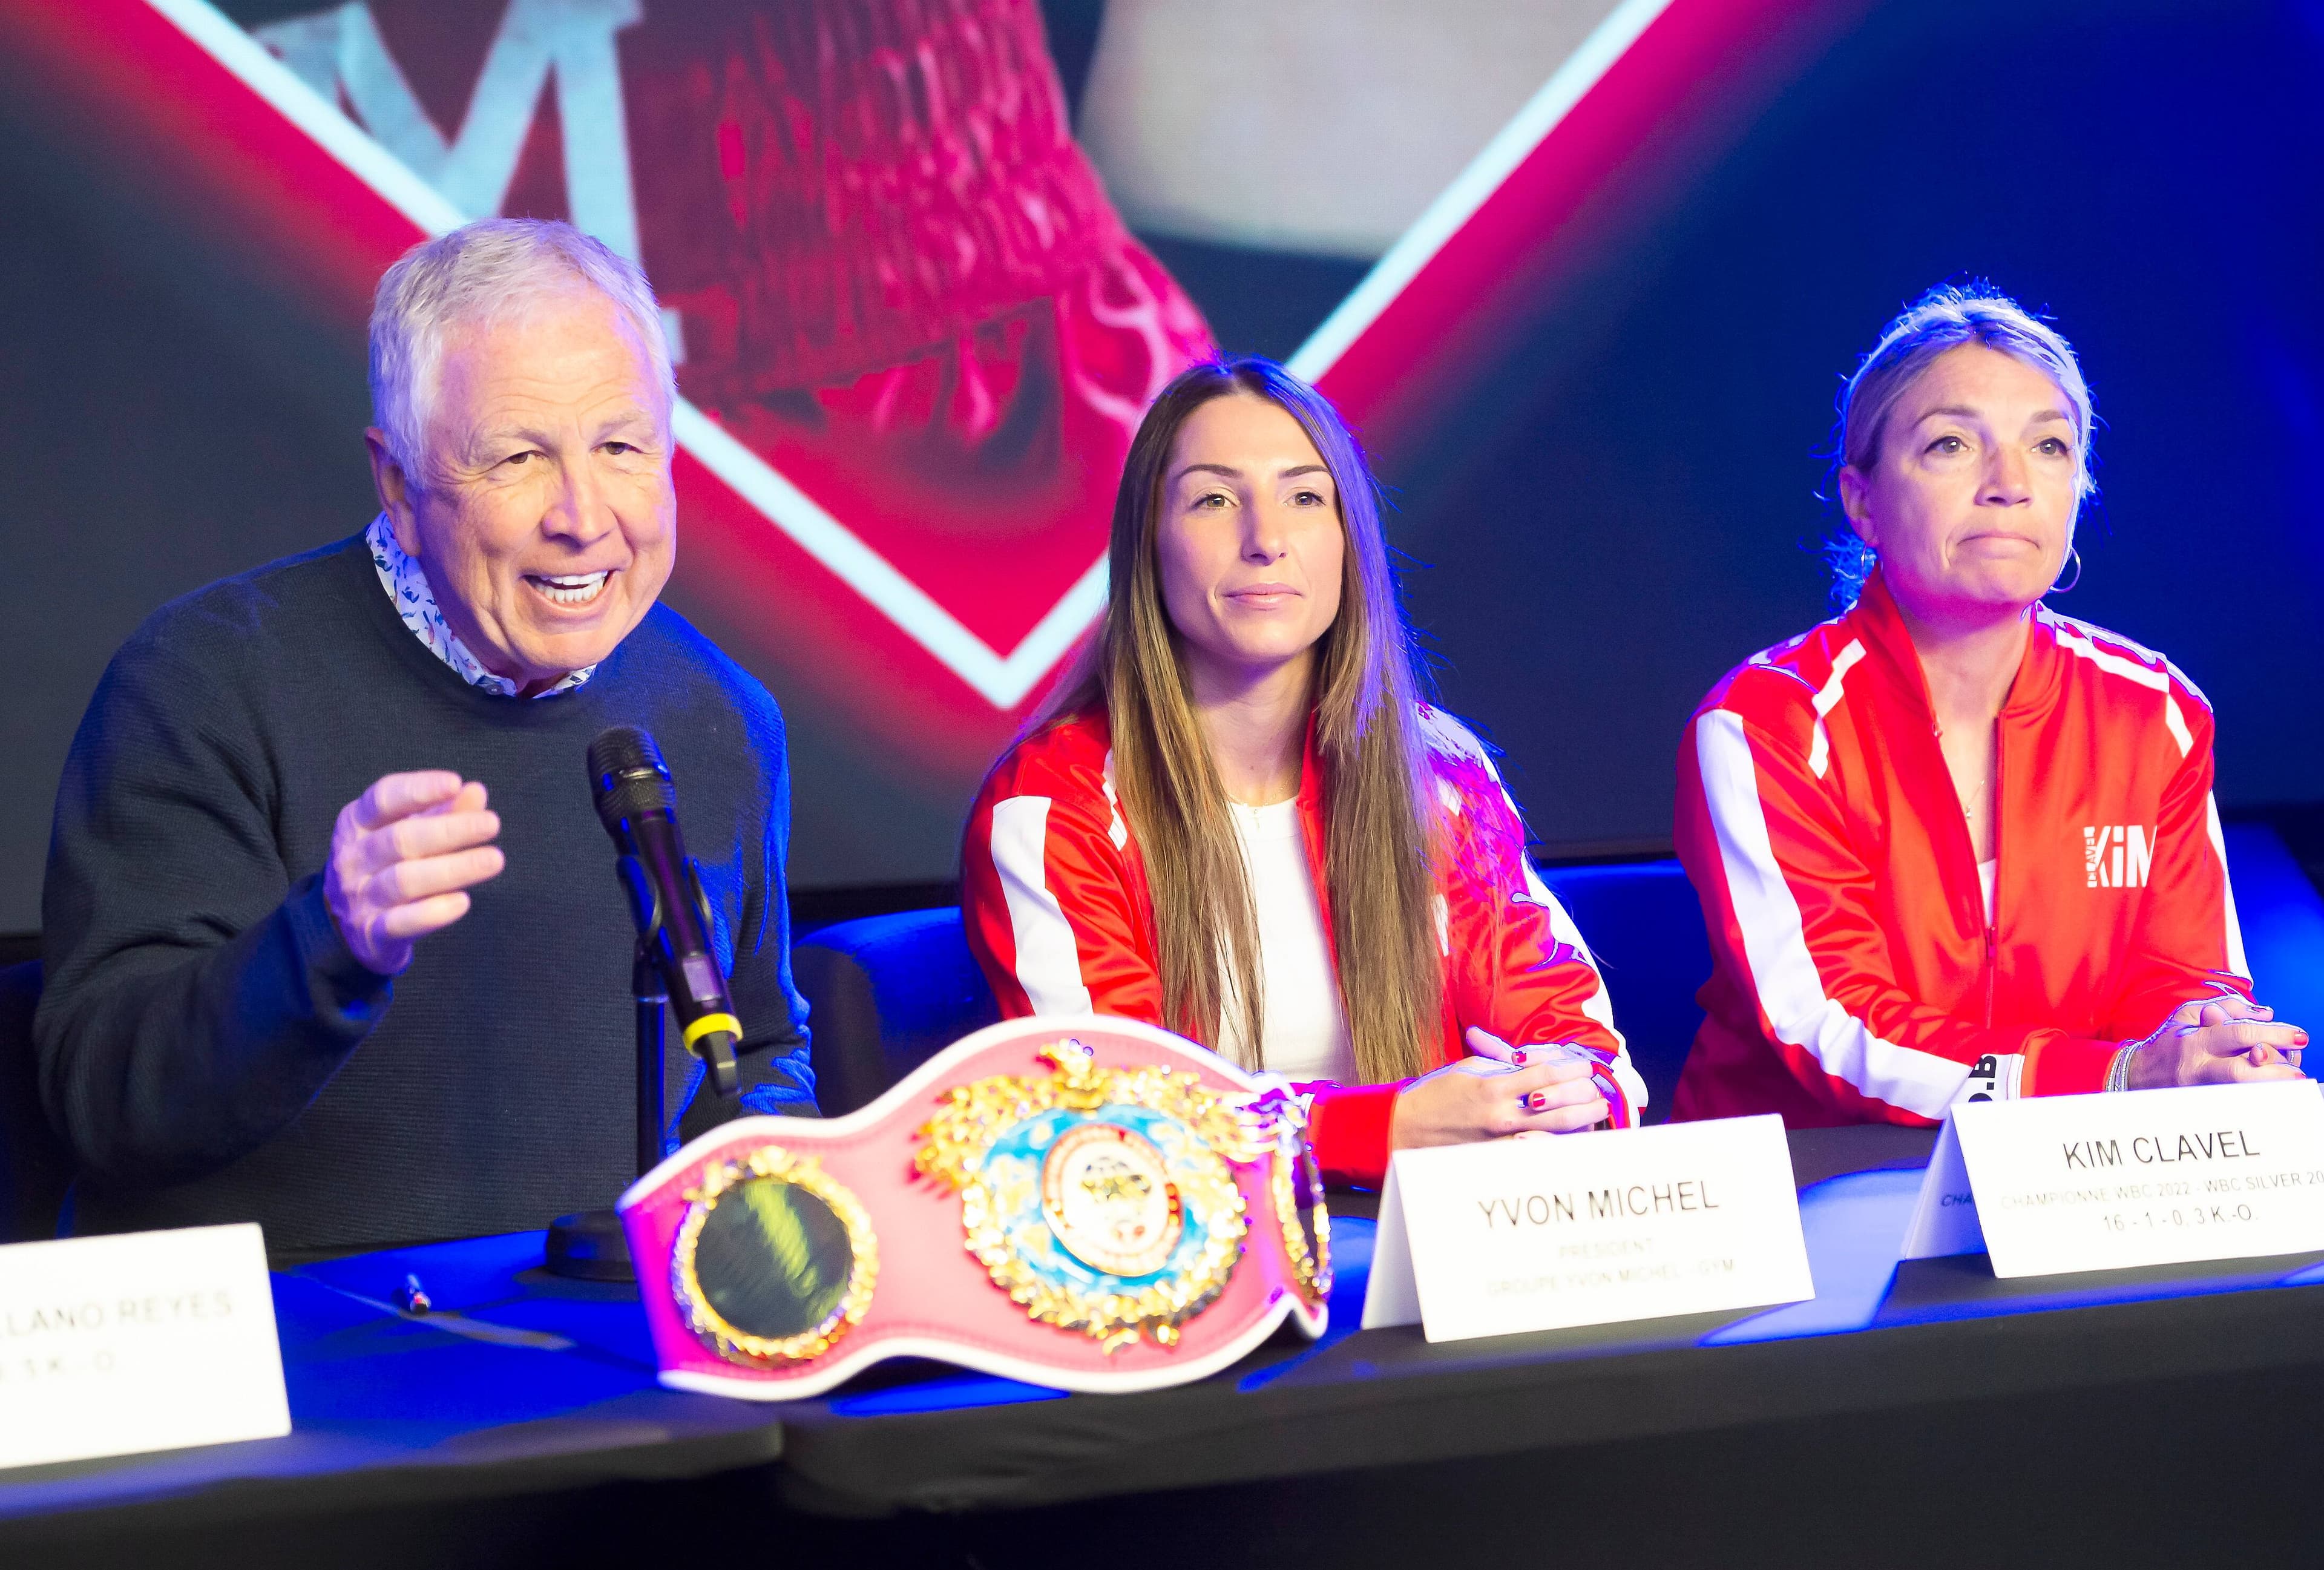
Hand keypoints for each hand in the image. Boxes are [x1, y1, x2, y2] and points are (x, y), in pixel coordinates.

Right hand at [325, 771, 504, 975]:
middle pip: (400, 839)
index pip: (383, 799)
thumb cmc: (386, 865)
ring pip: (404, 881)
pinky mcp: (372, 934)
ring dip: (453, 869)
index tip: (454, 783)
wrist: (347, 926)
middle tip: (492, 823)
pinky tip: (462, 901)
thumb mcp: (406, 832)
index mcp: (356, 824)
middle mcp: (353, 858)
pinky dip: (433, 913)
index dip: (418, 789)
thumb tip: (475, 791)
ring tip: (493, 859)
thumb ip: (442, 812)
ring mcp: (360, 897)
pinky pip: (401, 923)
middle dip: (449, 830)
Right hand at [1389, 1028, 1608, 1150]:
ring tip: (1596, 1111)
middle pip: (1558, 1102)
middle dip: (1585, 1094)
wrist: (1405, 1127)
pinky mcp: (1497, 1156)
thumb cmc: (1436, 1093)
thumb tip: (1536, 1060)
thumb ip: (1504, 1064)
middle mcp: (1501, 1114)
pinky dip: (1558, 1142)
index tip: (1585, 1065)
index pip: (1545, 1074)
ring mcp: (1500, 1140)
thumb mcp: (1469, 1067)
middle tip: (1598, 1089)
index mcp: (1493, 1086)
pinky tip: (1574, 1136)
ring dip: (1582, 1119)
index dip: (1571, 1068)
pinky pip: (1536, 1150)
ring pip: (1554, 1130)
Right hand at [2124, 995, 2306, 1089]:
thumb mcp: (2188, 1013)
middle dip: (2276, 1070)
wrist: (2138, 1074)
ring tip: (2291, 1082)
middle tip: (2298, 1071)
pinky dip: (2259, 1098)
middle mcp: (2197, 1067)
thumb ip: (2228, 1007)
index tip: (2300, 1036)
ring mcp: (2199, 1089)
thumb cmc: (2170, 1040)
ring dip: (2271, 1088)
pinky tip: (2274, 1093)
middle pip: (2241, 1072)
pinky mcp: (2202, 1104)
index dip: (2274, 1034)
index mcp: (2195, 1040)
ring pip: (2240, 1093)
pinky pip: (2236, 1102)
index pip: (2239, 1034)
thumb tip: (2267, 1014)